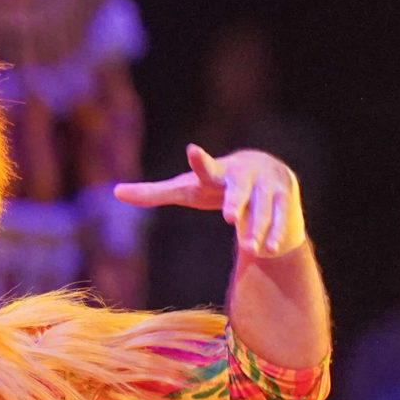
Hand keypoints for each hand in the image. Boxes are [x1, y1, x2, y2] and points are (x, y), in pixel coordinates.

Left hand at [115, 145, 305, 257]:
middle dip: (235, 201)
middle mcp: (243, 174)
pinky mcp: (284, 196)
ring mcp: (266, 184)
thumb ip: (154, 193)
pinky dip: (274, 232)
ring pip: (262, 206)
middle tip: (228, 217)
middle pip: (238, 187)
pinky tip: (268, 248)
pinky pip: (280, 216)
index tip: (192, 151)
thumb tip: (114, 192)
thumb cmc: (217, 184)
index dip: (199, 162)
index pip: (205, 167)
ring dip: (256, 227)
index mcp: (217, 172)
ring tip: (249, 248)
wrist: (268, 172)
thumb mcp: (188, 189)